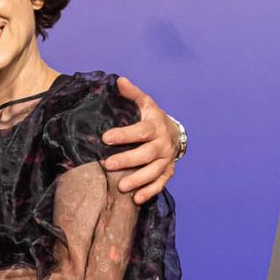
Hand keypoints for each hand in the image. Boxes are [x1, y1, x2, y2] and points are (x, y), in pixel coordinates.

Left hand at [101, 75, 181, 203]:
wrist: (175, 133)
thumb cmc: (152, 118)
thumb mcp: (145, 103)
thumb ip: (132, 94)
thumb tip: (119, 80)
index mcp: (155, 126)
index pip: (140, 131)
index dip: (124, 135)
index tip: (105, 138)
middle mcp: (163, 144)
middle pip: (146, 154)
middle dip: (127, 160)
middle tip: (107, 165)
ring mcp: (166, 160)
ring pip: (153, 172)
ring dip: (138, 180)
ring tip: (121, 187)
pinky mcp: (168, 172)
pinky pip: (160, 183)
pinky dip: (149, 191)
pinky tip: (136, 199)